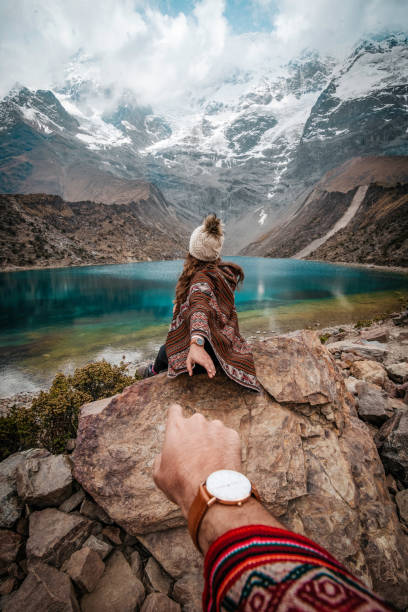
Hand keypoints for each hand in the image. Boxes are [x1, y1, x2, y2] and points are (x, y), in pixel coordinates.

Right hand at [153, 404, 282, 553]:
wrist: (211, 493)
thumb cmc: (182, 485)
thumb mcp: (159, 475)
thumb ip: (160, 458)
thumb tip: (163, 456)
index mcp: (177, 427)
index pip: (175, 410)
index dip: (176, 417)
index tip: (179, 424)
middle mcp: (197, 422)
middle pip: (195, 422)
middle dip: (195, 433)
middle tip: (196, 453)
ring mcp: (216, 427)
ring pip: (213, 429)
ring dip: (211, 439)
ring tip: (211, 461)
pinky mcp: (232, 436)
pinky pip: (227, 438)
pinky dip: (225, 447)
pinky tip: (222, 463)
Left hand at [186, 343, 215, 377]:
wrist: (197, 346)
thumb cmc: (192, 354)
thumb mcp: (188, 361)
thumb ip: (189, 368)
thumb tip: (190, 375)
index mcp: (200, 359)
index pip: (205, 364)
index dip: (207, 367)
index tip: (210, 371)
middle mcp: (204, 358)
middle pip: (209, 365)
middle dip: (211, 371)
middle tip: (212, 376)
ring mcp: (207, 358)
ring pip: (211, 364)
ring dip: (213, 369)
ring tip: (214, 374)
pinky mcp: (209, 357)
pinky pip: (212, 363)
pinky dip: (213, 367)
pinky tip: (214, 371)